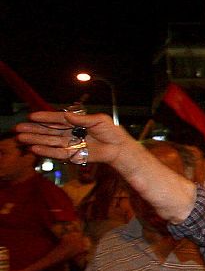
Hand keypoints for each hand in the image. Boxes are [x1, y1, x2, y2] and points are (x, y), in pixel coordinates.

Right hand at [17, 110, 131, 170]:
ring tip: (21, 139)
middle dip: (34, 130)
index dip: (44, 117)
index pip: (57, 119)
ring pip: (50, 142)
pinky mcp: (74, 155)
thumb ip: (82, 118)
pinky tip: (35, 149)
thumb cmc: (111, 132)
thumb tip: (67, 115)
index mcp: (75, 122)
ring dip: (35, 140)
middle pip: (49, 131)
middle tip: (18, 129)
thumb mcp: (99, 120)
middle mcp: (70, 133)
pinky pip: (58, 153)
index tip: (32, 116)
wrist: (119, 148)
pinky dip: (47, 151)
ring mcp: (70, 144)